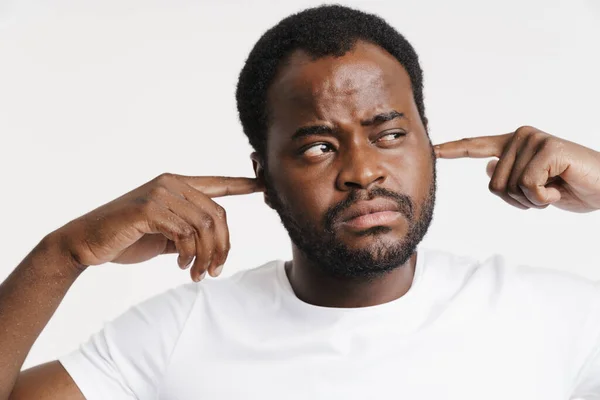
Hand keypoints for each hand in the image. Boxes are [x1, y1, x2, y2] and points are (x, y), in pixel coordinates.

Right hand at [52, 173, 262, 280]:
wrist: (88, 243)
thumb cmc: (127, 238)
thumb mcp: (166, 235)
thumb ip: (188, 232)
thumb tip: (213, 246)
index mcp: (176, 185)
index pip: (217, 183)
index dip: (243, 185)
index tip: (265, 186)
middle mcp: (171, 183)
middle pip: (217, 214)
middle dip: (222, 247)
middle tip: (216, 271)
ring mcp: (160, 193)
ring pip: (205, 224)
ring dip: (207, 255)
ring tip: (198, 274)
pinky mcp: (149, 208)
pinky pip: (185, 233)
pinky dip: (189, 254)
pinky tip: (180, 266)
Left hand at [434, 126, 599, 212]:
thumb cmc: (570, 187)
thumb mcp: (533, 187)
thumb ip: (509, 176)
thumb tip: (487, 166)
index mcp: (513, 145)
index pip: (476, 147)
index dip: (453, 150)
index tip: (432, 150)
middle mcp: (520, 137)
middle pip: (494, 186)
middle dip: (519, 200)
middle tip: (546, 191)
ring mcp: (533, 140)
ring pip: (509, 188)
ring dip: (533, 200)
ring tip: (554, 187)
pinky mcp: (547, 148)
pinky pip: (527, 186)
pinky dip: (544, 198)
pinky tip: (560, 187)